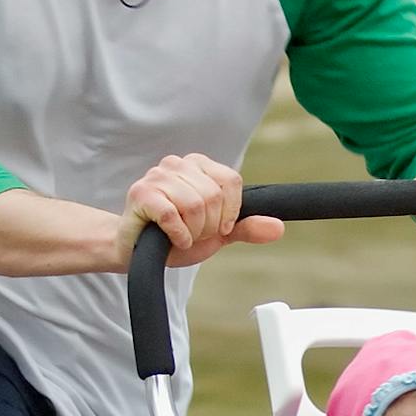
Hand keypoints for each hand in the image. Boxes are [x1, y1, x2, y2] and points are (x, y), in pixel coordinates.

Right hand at [115, 153, 282, 269]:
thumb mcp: (217, 233)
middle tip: (192, 232)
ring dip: (193, 232)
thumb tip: (278, 227)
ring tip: (180, 234)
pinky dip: (179, 235)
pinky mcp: (141, 193)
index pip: (232, 182)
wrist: (137, 252)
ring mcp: (157, 176)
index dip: (230, 212)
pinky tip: (173, 239)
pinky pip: (173, 214)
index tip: (217, 228)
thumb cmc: (176, 237)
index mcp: (198, 165)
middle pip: (214, 196)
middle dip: (209, 226)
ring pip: (195, 205)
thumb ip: (246, 227)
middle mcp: (177, 164)